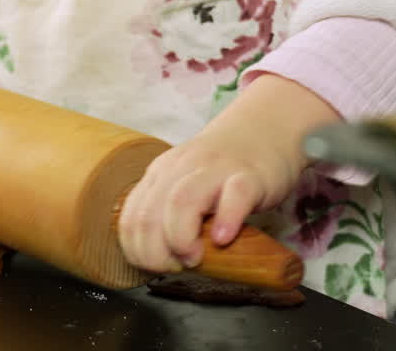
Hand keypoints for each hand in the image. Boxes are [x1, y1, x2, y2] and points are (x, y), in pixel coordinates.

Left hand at [117, 74, 339, 272]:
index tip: (156, 267)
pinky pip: (234, 197)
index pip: (131, 217)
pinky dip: (226, 220)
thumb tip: (158, 259)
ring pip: (181, 201)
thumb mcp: (185, 185)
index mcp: (160, 174)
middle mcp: (181, 169)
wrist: (264, 130)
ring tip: (193, 258)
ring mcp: (215, 170)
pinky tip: (223, 239)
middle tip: (176, 267)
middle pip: (149, 213)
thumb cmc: (222, 171)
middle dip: (155, 252)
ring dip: (180, 238)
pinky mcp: (249, 177)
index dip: (137, 250)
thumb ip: (168, 213)